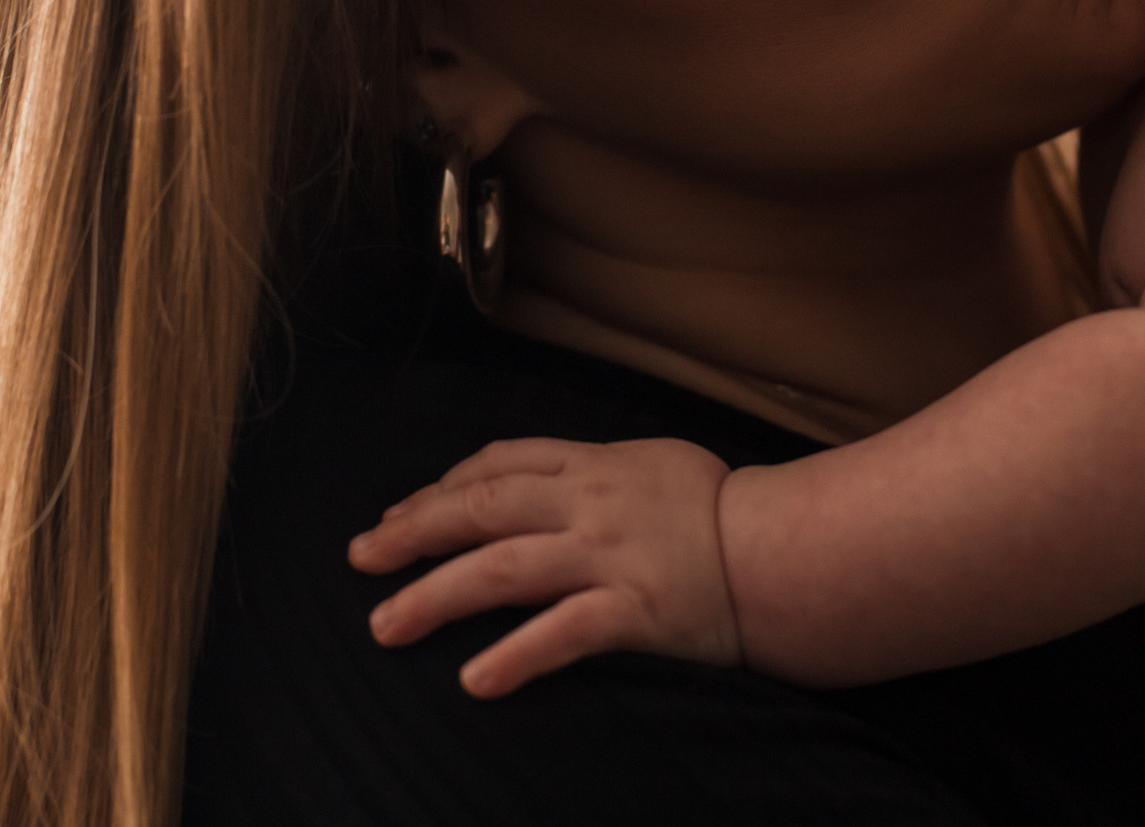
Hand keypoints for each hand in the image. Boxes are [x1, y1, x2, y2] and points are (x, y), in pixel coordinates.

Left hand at [350, 436, 741, 697]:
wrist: (784, 549)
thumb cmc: (722, 508)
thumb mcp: (651, 463)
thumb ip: (592, 472)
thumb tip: (538, 484)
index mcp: (594, 465)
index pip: (498, 464)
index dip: (439, 489)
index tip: (398, 515)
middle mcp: (590, 505)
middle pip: (480, 510)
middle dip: (412, 533)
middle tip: (360, 559)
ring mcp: (609, 557)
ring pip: (503, 569)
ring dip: (436, 596)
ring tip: (386, 626)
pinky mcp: (634, 610)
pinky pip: (563, 633)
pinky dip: (516, 655)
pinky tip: (475, 680)